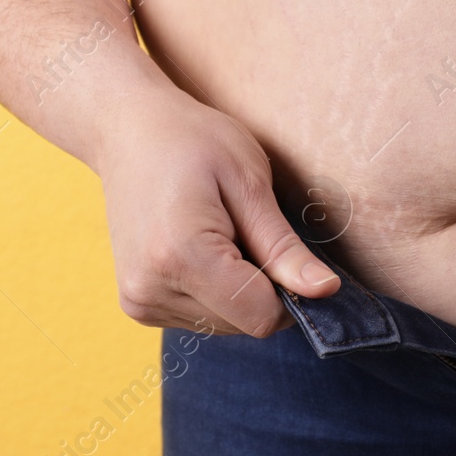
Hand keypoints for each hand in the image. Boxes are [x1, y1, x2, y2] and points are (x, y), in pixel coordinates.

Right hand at [93, 85, 339, 336]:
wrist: (129, 131)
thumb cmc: (194, 141)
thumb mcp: (249, 182)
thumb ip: (283, 247)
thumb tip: (326, 291)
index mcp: (180, 257)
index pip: (261, 316)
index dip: (291, 291)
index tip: (288, 250)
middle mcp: (150, 290)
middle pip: (244, 323)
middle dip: (263, 287)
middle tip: (247, 229)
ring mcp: (138, 301)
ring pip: (225, 324)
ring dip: (239, 290)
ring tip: (221, 232)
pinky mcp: (137, 303)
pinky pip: (201, 317)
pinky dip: (216, 290)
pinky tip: (203, 246)